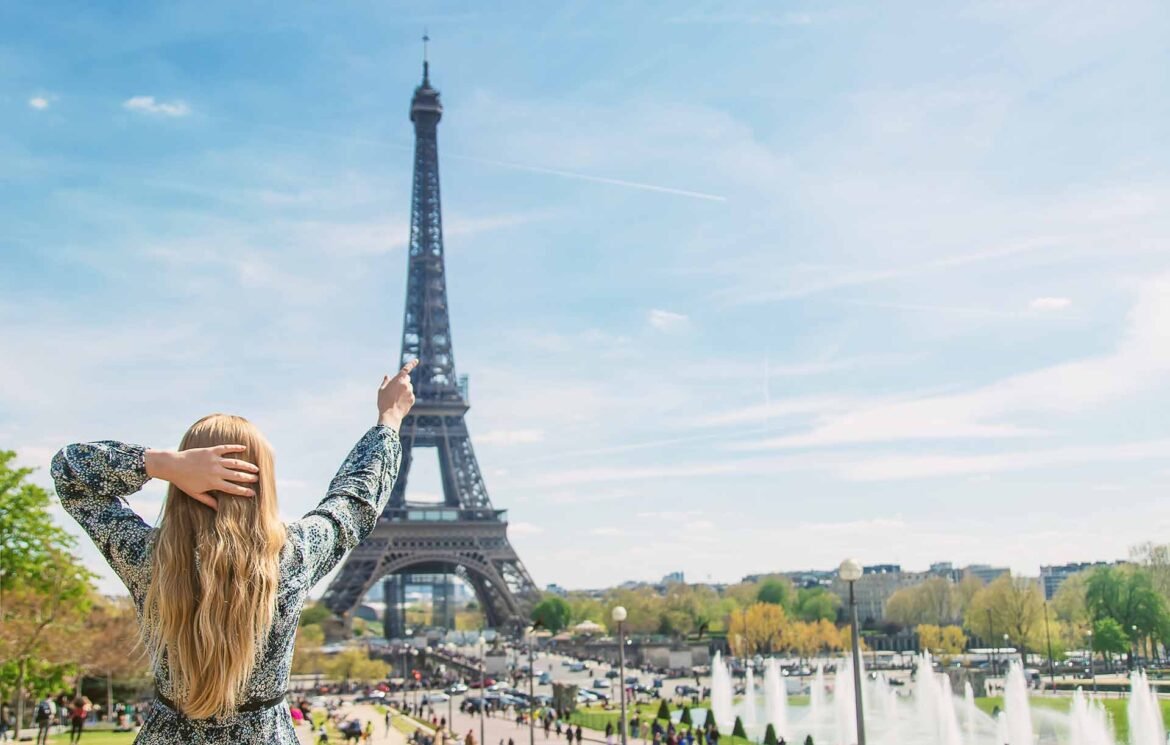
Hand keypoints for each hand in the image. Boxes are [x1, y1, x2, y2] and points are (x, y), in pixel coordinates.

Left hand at [144, 445, 259, 510]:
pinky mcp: (211, 450)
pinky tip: (244, 448)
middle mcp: (216, 471)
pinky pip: (226, 448)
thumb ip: (208, 501)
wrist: (173, 465)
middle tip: (257, 479)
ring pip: (235, 462)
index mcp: (213, 483)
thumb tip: (218, 509)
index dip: (244, 491)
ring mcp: (214, 460)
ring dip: (246, 465)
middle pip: (237, 475)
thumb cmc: (183, 481)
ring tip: (255, 468)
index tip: (253, 493)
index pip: (232, 488)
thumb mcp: (195, 494)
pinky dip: (236, 447)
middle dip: (249, 478)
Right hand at [378, 360, 418, 429]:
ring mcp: (410, 392)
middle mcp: (406, 385)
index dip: (412, 364)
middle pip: (407, 379)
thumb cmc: (383, 402)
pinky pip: (410, 395)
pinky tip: (400, 403)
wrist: (390, 415)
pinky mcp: (413, 399)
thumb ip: (386, 382)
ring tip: (396, 398)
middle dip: (403, 381)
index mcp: (398, 380)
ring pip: (409, 388)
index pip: (406, 369)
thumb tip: (387, 376)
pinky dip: (407, 397)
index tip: (417, 360)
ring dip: (405, 390)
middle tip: (396, 388)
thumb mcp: (381, 390)